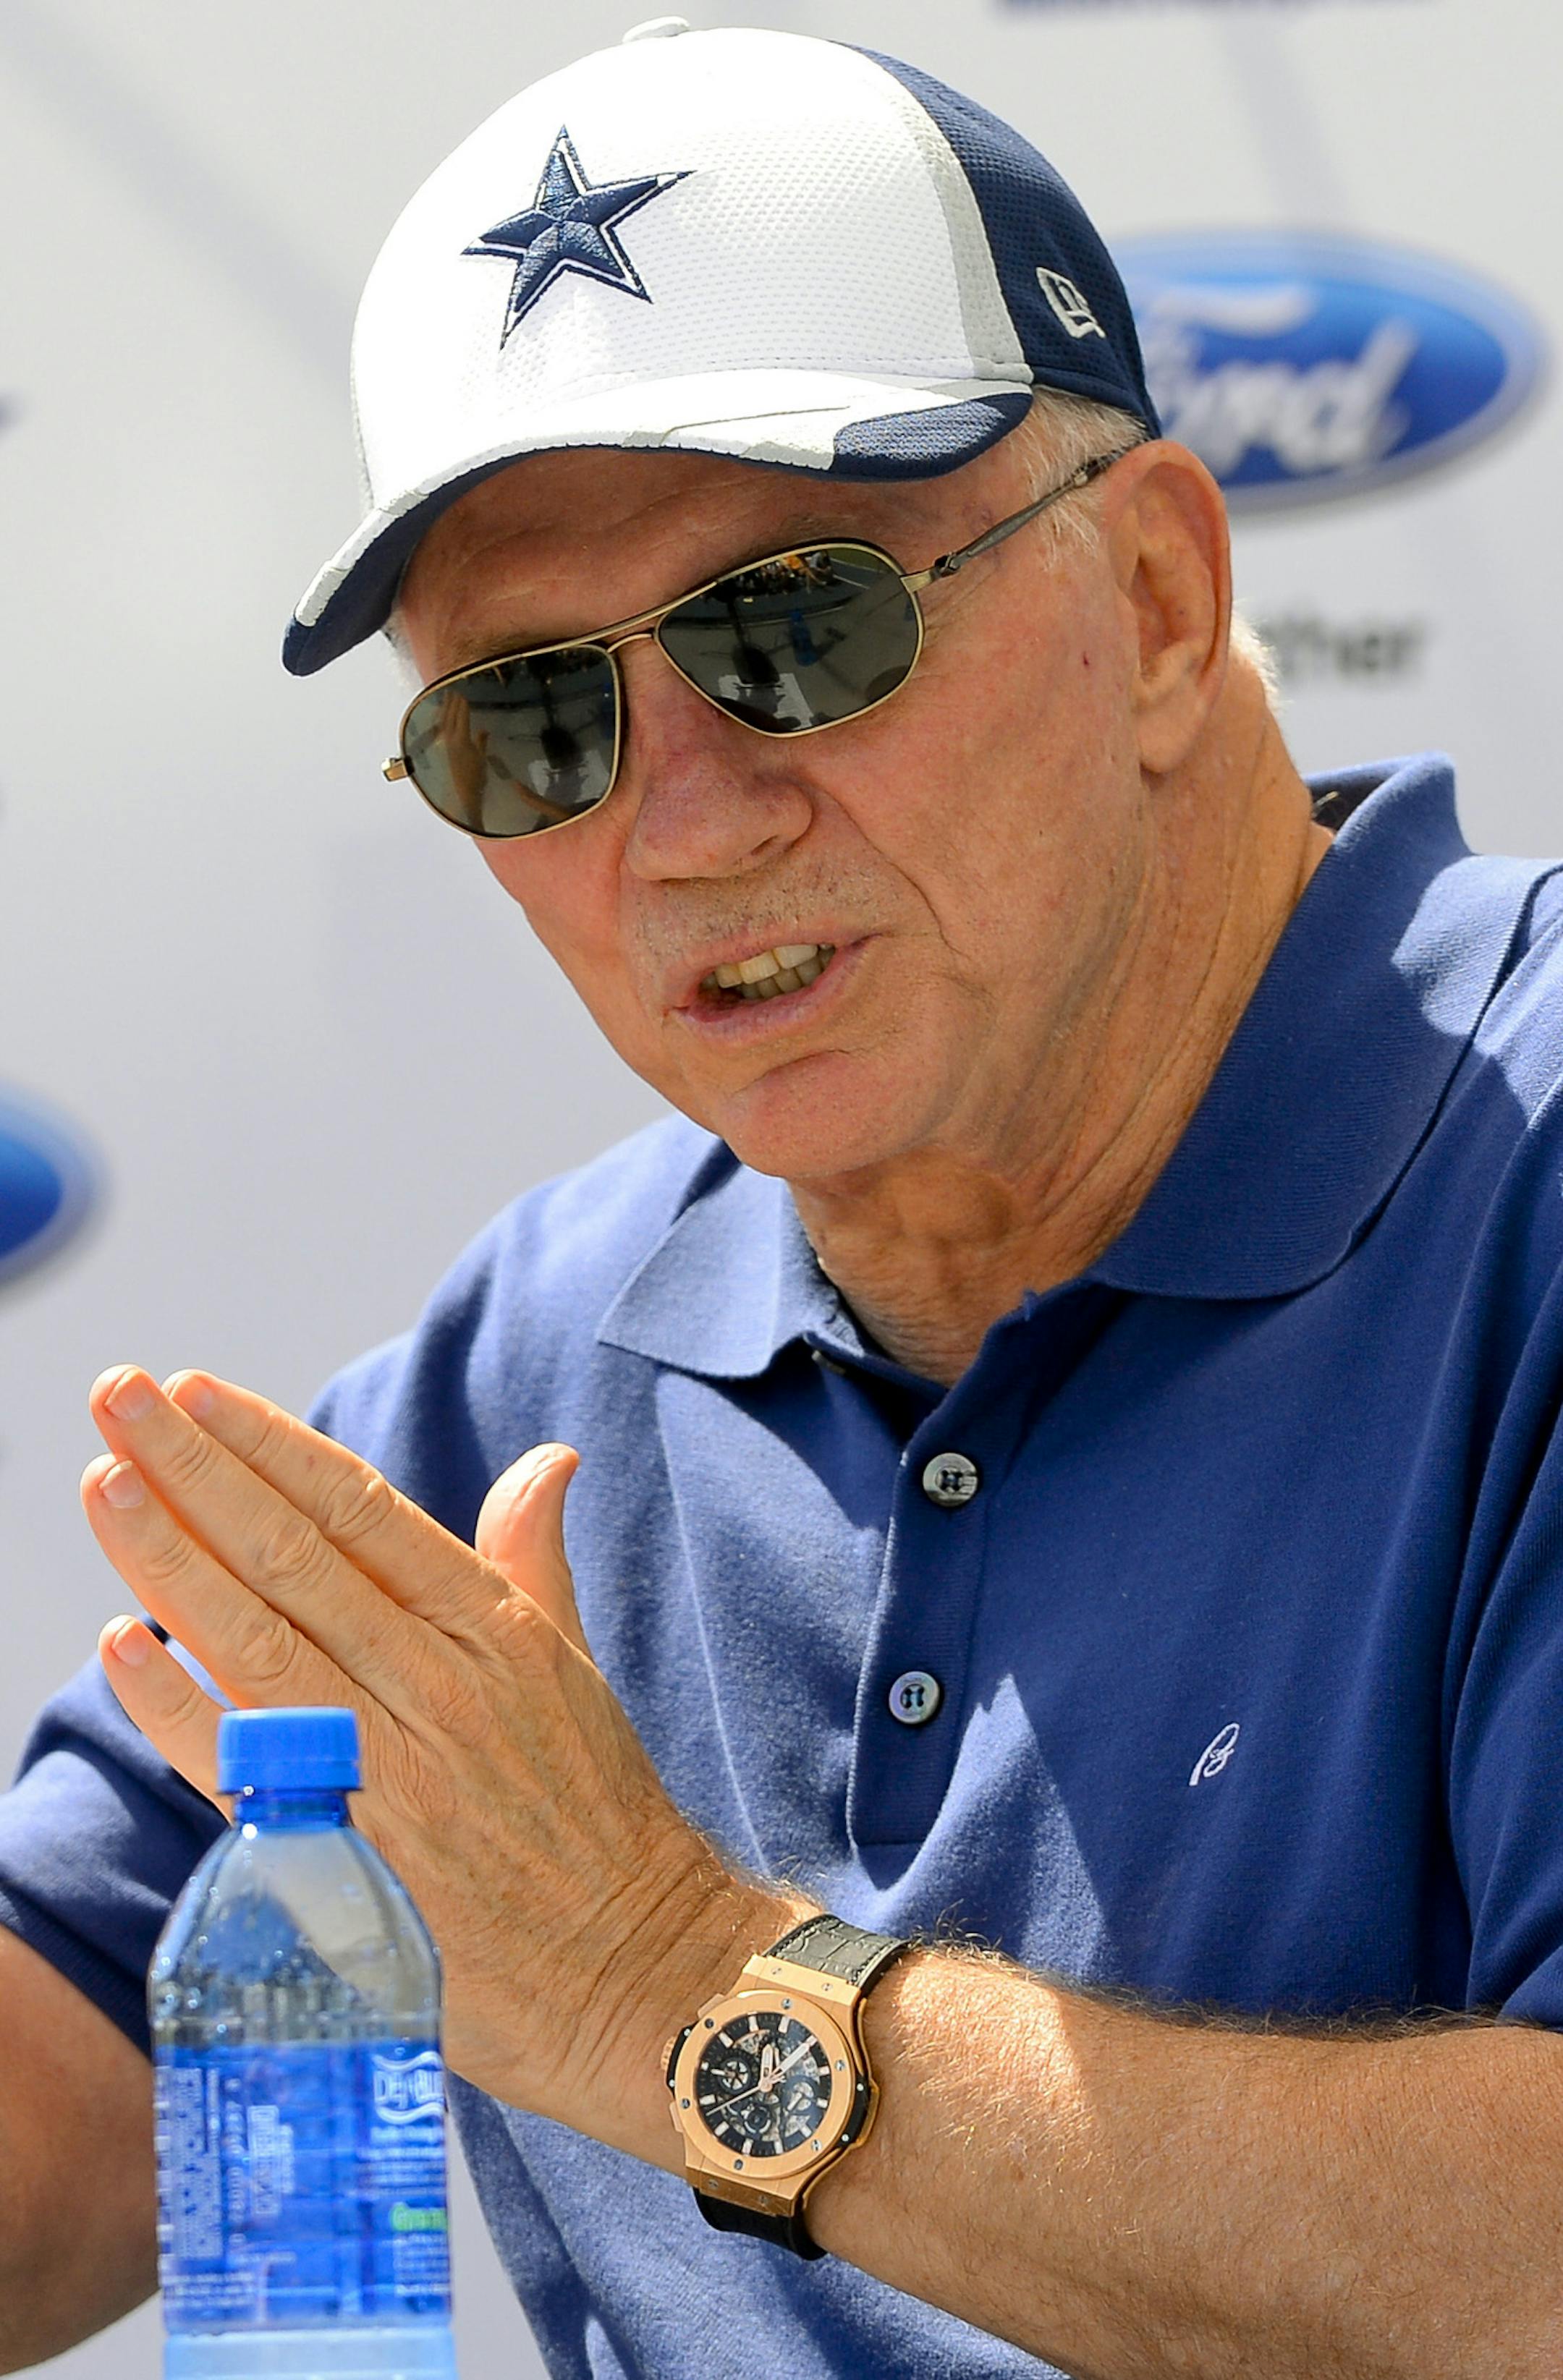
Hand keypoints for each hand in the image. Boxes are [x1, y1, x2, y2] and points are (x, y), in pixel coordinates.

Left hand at [80, 1366, 801, 2163]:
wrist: (633, 1967)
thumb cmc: (597, 1812)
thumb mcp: (572, 1667)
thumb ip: (531, 1560)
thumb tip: (547, 1461)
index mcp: (491, 1626)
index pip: (357, 1508)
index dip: (269, 1444)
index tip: (193, 1389)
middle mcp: (437, 1683)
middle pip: (290, 1555)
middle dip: (192, 1469)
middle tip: (116, 1397)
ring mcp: (390, 1770)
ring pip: (255, 1639)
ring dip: (168, 1557)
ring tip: (102, 1482)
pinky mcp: (350, 1859)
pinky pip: (245, 1766)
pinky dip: (177, 1704)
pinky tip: (122, 1645)